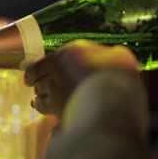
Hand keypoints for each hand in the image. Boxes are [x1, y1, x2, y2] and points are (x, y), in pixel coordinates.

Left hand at [24, 40, 138, 116]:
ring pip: (38, 91)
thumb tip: (114, 54)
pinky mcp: (55, 106)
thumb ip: (111, 55)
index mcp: (71, 52)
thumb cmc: (120, 75)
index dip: (39, 69)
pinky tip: (39, 106)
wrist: (112, 97)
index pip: (46, 60)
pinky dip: (39, 105)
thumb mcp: (120, 57)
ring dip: (39, 95)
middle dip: (38, 82)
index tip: (37, 73)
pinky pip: (42, 105)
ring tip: (37, 98)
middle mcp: (57, 68)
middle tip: (37, 86)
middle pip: (39, 76)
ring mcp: (54, 88)